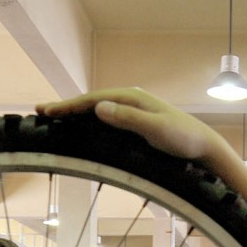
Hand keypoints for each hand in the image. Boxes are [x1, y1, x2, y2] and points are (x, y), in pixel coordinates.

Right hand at [36, 88, 246, 210]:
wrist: (205, 148)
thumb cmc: (183, 139)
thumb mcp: (156, 130)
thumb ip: (128, 118)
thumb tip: (99, 107)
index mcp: (132, 98)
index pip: (93, 100)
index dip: (69, 106)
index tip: (47, 112)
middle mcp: (131, 99)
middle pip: (92, 101)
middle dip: (66, 106)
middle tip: (41, 111)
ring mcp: (134, 110)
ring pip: (98, 108)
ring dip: (76, 112)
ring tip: (56, 116)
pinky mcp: (137, 122)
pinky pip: (107, 117)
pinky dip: (90, 119)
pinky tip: (84, 125)